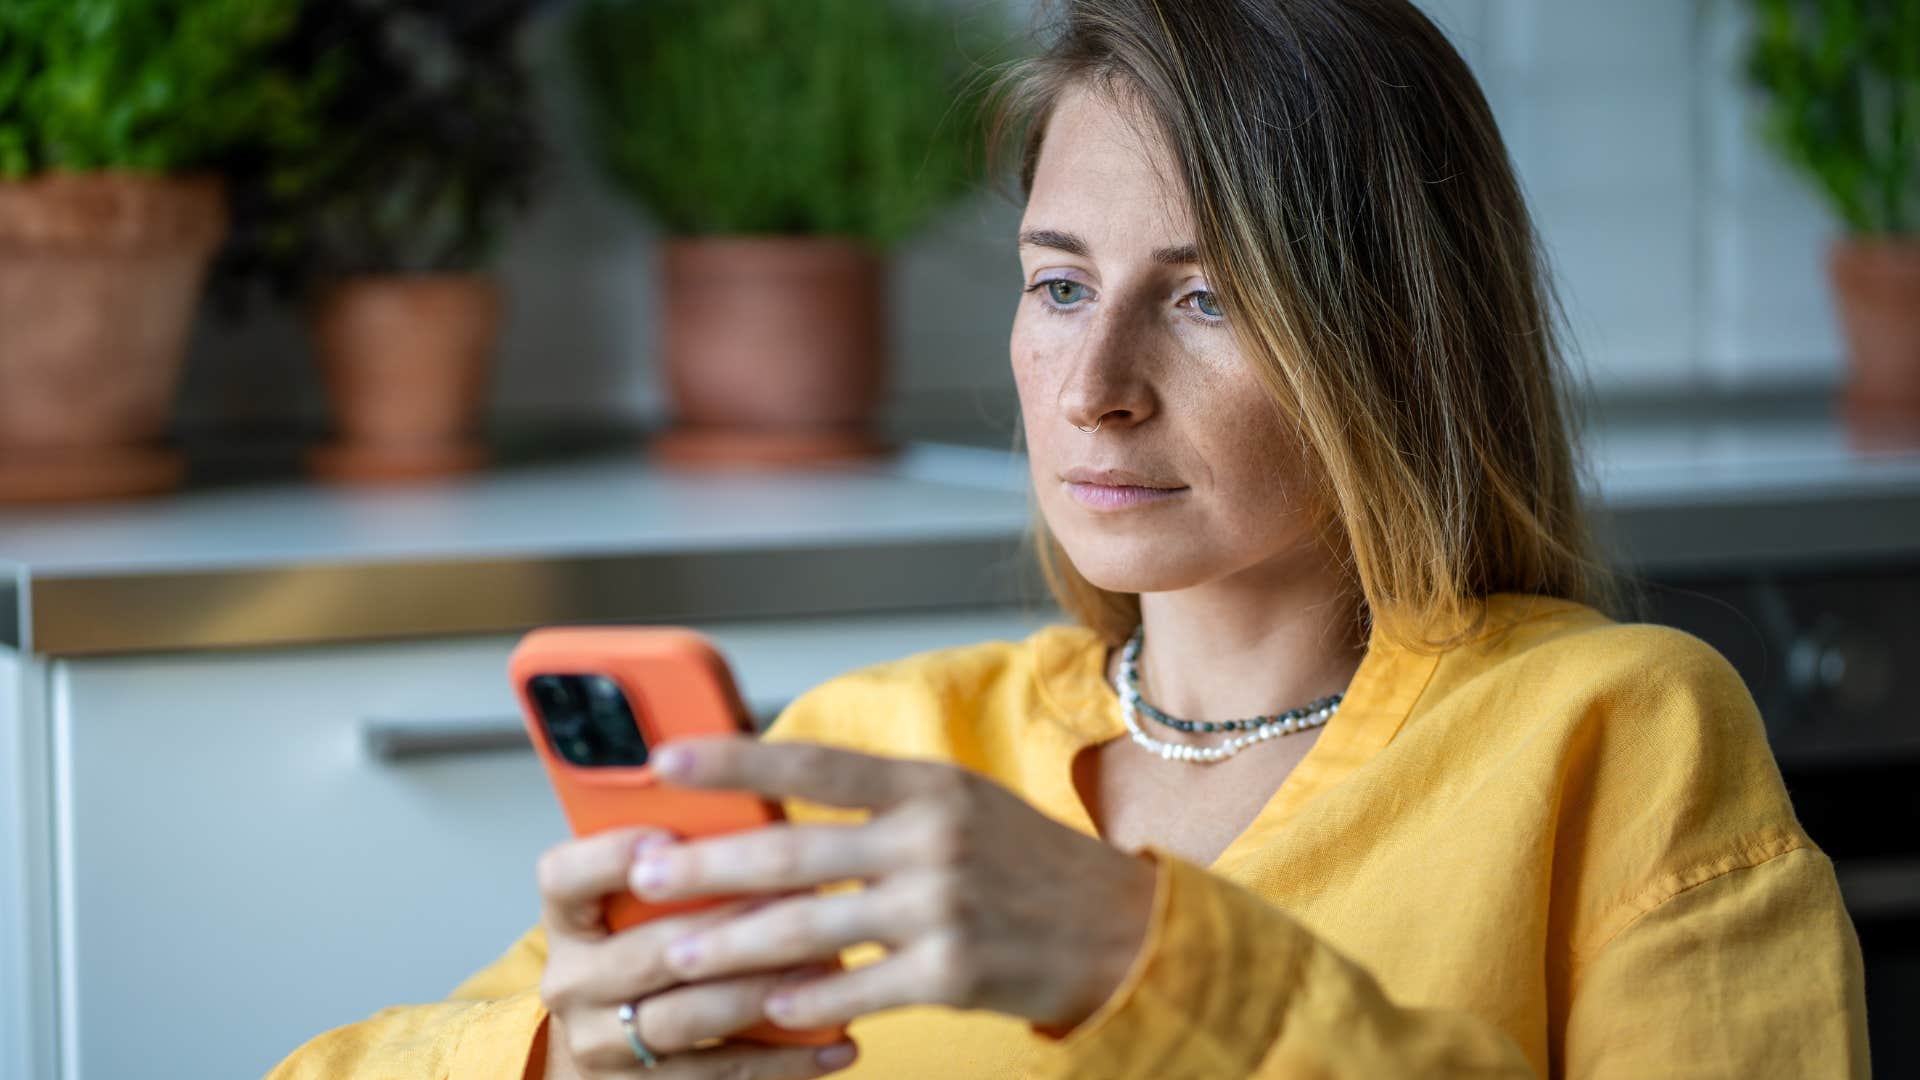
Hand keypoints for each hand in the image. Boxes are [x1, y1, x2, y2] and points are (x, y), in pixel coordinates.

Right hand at [536, 825, 860, 1077]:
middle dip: (730, 926)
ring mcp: (602, 1041)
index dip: (612, 856)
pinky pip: (718, 1076)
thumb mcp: (651, 889)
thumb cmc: (652, 935)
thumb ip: (688, 846)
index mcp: (570, 914)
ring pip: (685, 1018)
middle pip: (646, 952)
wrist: (614, 1033)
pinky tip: (839, 1039)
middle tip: (800, 900)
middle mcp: (572, 979)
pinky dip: (786, 1059)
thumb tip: (758, 779)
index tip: (669, 837)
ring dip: (761, 991)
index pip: (564, 875)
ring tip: (828, 968)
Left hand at [627, 736, 1159, 1033]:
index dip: (736, 759)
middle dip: (706, 866)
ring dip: (731, 946)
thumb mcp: (961, 805)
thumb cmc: (1026, 862)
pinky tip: (762, 1007)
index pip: (815, 765)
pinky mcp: (951, 972)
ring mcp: (941, 908)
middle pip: (794, 853)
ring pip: (809, 930)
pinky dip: (803, 1002)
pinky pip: (854, 990)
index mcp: (929, 786)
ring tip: (673, 956)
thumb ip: (879, 802)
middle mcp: (932, 838)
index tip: (667, 759)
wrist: (1121, 929)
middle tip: (643, 872)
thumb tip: (776, 799)